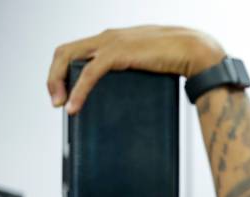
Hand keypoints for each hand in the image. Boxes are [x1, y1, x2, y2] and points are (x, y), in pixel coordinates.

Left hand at [47, 25, 225, 113]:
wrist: (194, 50)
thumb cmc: (177, 58)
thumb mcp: (148, 63)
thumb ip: (135, 69)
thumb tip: (132, 92)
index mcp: (113, 38)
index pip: (76, 49)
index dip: (64, 70)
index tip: (64, 92)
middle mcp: (107, 37)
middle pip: (65, 52)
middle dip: (55, 77)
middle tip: (56, 100)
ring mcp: (111, 43)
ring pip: (69, 58)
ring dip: (59, 83)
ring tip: (61, 105)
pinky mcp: (118, 54)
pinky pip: (89, 74)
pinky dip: (77, 91)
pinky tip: (73, 107)